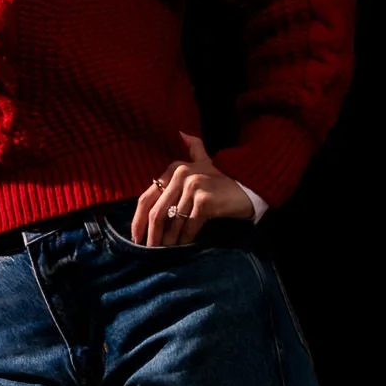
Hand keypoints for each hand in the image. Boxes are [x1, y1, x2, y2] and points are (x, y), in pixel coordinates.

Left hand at [132, 132, 253, 245]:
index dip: (138, 219)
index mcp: (173, 168)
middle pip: (157, 211)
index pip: (146, 197)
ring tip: (164, 253)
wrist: (250, 187)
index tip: (136, 237)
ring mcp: (193, 186)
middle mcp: (180, 174)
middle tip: (149, 251)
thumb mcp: (204, 162)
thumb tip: (180, 132)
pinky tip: (184, 247)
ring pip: (173, 221)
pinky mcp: (205, 199)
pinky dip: (185, 239)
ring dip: (168, 241)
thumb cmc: (222, 181)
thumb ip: (192, 150)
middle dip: (151, 234)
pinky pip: (190, 225)